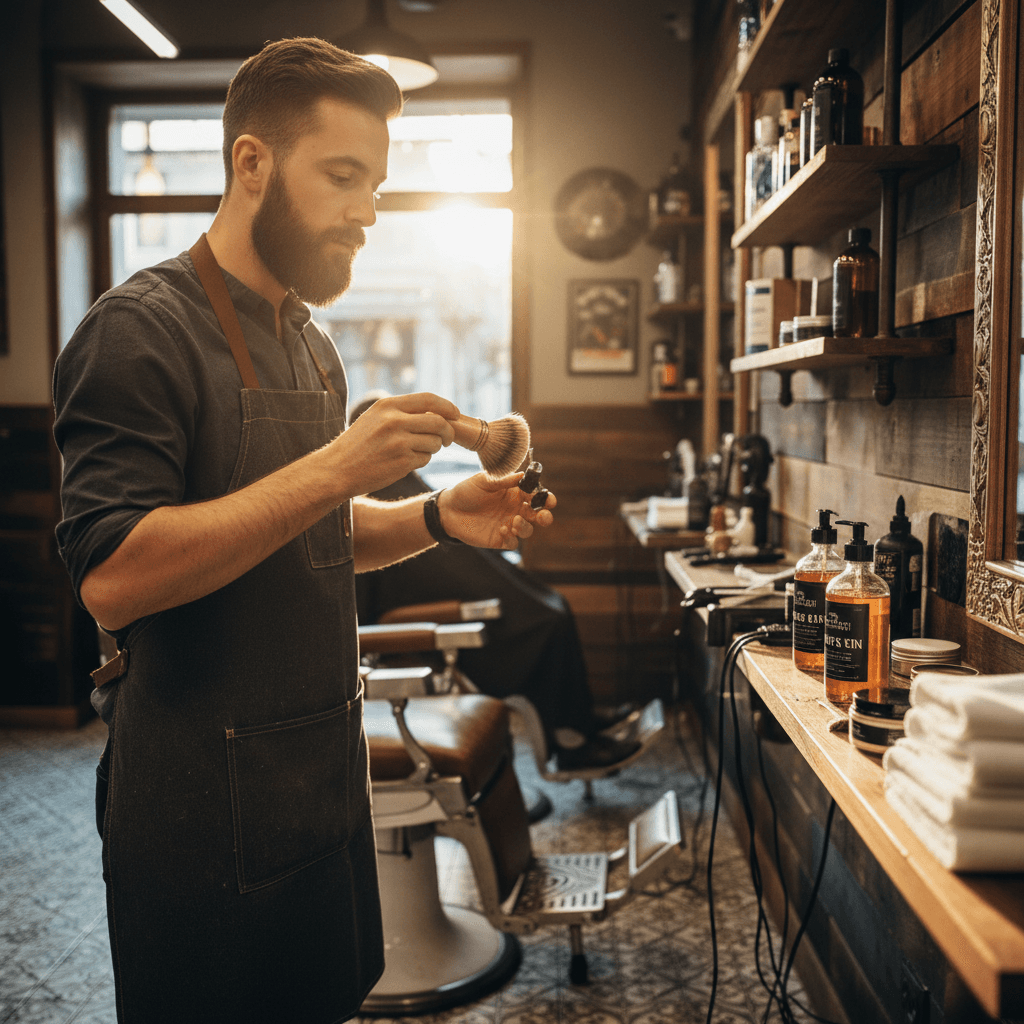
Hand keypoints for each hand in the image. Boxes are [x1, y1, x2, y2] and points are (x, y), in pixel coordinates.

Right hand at [333, 392, 458, 496]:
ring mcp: (399, 442)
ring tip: (415, 452)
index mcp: (387, 406)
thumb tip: (437, 412)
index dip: (448, 407)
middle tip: (446, 440)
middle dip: (448, 432)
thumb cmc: (357, 445)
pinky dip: (421, 460)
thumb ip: (401, 412)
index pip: (429, 399)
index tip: (456, 415)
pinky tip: (405, 462)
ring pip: (434, 443)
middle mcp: (394, 421)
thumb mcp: (374, 418)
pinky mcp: (402, 462)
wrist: (336, 470)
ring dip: (432, 449)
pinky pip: (425, 459)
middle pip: (438, 422)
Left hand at [438, 472, 555, 549]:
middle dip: (545, 516)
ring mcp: (509, 525)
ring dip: (526, 527)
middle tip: (542, 516)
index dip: (545, 498)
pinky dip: (512, 538)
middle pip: (539, 516)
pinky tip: (502, 529)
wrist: (448, 510)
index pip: (536, 496)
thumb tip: (522, 475)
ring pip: (528, 530)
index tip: (547, 499)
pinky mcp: (500, 539)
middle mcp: (515, 510)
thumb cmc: (467, 491)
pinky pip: (513, 543)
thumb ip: (503, 480)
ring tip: (514, 521)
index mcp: (515, 494)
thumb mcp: (484, 481)